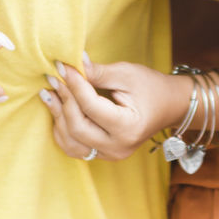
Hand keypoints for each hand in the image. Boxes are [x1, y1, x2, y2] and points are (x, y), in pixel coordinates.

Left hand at [38, 55, 189, 160]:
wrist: (169, 106)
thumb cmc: (151, 87)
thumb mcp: (127, 74)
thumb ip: (98, 72)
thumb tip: (72, 64)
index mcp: (128, 127)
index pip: (90, 106)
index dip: (74, 84)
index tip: (63, 66)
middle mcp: (118, 147)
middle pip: (77, 127)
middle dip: (63, 100)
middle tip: (54, 78)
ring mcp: (110, 155)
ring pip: (71, 142)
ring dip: (58, 116)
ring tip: (49, 93)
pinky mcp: (103, 154)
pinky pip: (74, 148)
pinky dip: (62, 130)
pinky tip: (57, 110)